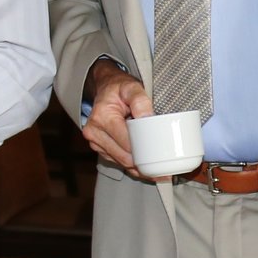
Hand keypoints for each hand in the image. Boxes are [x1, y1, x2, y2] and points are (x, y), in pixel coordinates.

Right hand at [81, 60, 155, 176]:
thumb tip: (148, 119)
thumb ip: (141, 101)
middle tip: (163, 170)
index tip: (159, 157)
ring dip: (138, 167)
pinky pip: (117, 161)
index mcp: (102, 117)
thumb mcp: (131, 87)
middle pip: (123, 157)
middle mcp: (94, 132)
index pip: (126, 142)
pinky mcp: (100, 147)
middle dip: (143, 164)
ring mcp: (95, 142)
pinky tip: (144, 166)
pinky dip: (131, 165)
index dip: (143, 152)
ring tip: (157, 169)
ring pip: (120, 162)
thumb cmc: (118, 88)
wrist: (105, 88)